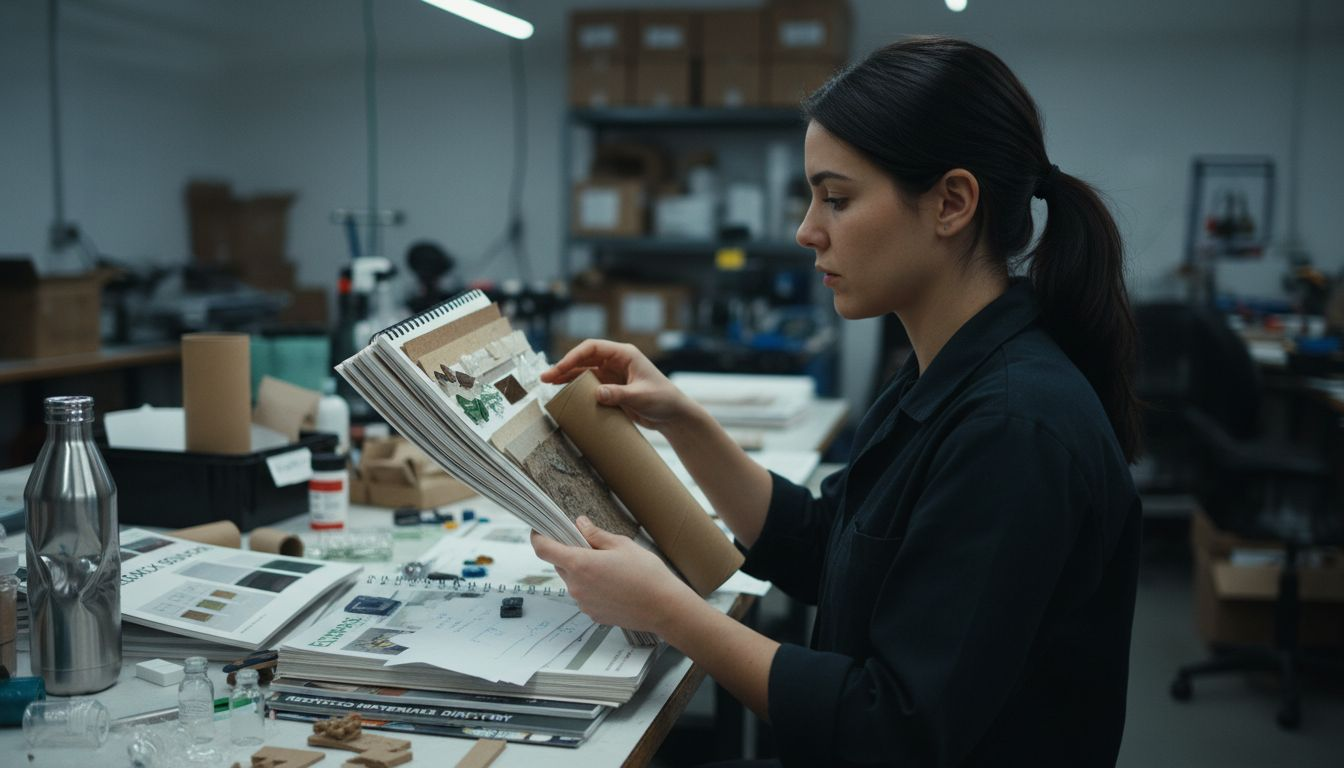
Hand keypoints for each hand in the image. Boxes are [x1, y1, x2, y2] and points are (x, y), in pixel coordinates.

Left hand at [531, 516, 696, 633]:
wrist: (664, 607)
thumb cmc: (646, 574)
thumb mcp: (622, 545)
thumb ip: (596, 535)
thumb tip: (580, 524)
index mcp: (580, 564)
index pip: (544, 549)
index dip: (538, 537)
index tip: (539, 530)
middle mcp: (576, 586)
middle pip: (561, 564)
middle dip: (571, 553)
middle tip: (594, 547)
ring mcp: (583, 602)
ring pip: (574, 580)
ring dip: (584, 571)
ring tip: (611, 568)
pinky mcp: (592, 614)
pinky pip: (585, 595)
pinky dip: (593, 587)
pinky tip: (615, 585)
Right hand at [541, 339, 690, 429]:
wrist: (673, 415)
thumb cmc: (663, 400)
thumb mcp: (641, 396)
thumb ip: (619, 395)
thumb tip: (597, 394)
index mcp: (624, 354)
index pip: (593, 348)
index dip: (574, 356)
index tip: (560, 367)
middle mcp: (616, 361)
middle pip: (584, 359)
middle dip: (564, 366)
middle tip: (545, 377)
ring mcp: (613, 374)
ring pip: (584, 371)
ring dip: (567, 376)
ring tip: (548, 384)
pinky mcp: (612, 388)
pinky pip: (590, 385)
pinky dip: (576, 387)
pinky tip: (564, 393)